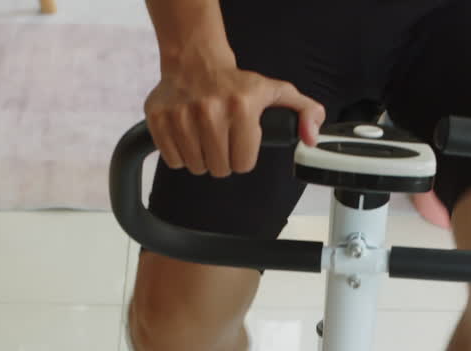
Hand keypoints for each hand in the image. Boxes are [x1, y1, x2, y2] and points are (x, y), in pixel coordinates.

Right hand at [145, 62, 324, 177]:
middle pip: (219, 169)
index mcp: (241, 108)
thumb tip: (311, 137)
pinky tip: (187, 137)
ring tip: (204, 138)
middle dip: (222, 160)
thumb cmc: (236, 82)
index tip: (239, 143)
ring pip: (195, 167)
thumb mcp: (276, 92)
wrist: (196, 60)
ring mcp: (181, 116)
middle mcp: (210, 111)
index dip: (243, 157)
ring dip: (201, 159)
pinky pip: (172, 160)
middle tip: (221, 141)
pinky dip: (180, 155)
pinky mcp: (159, 119)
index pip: (244, 164)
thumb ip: (304, 112)